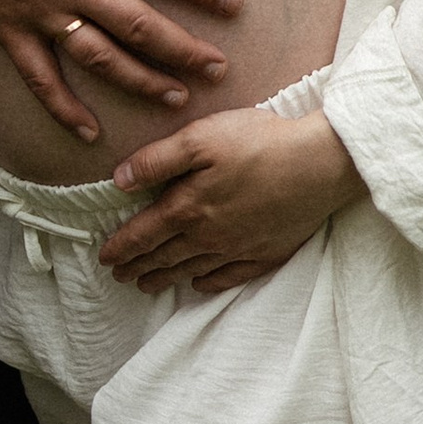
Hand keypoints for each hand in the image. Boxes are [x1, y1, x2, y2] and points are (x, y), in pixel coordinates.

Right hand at [0, 0, 242, 144]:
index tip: (233, 3)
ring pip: (100, 59)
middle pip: (138, 25)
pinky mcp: (9, 31)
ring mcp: (39, 12)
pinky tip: (91, 131)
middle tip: (219, 68)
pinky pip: (41, 80)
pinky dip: (65, 109)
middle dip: (183, 50)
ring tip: (176, 98)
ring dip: (141, 82)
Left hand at [98, 105, 361, 294]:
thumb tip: (119, 181)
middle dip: (139, 267)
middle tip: (120, 276)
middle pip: (165, 257)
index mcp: (189, 206)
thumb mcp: (201, 137)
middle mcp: (209, 236)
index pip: (144, 233)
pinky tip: (200, 284)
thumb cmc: (259, 143)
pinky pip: (228, 278)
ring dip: (166, 279)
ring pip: (192, 270)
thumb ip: (157, 160)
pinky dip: (208, 283)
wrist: (318, 166)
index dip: (121, 247)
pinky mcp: (265, 254)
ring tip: (148, 286)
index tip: (104, 257)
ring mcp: (238, 249)